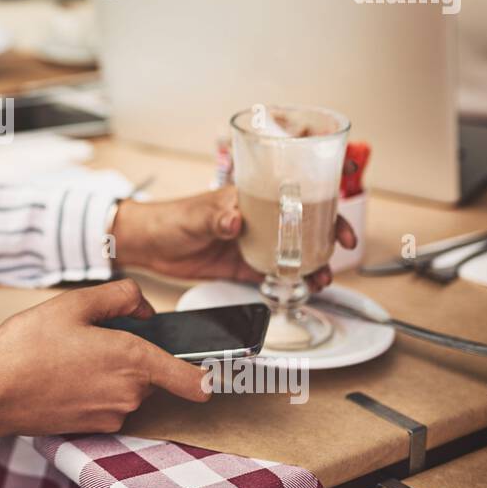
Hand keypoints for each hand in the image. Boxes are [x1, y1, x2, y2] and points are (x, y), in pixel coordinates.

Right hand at [0, 279, 210, 474]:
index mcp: (134, 359)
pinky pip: (105, 403)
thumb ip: (120, 297)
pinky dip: (91, 390)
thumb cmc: (28, 345)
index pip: (191, 378)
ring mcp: (111, 414)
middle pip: (150, 373)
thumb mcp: (75, 303)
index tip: (212, 375)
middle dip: (130, 356)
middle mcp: (130, 393)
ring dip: (109, 373)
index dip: (205, 376)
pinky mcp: (92, 428)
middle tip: (91, 338)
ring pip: (126, 388)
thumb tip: (142, 307)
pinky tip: (61, 376)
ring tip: (68, 357)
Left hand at [111, 186, 357, 291]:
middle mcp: (257, 219)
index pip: (294, 197)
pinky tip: (299, 289)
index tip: (339, 224)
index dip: (322, 207)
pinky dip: (288, 282)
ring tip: (320, 280)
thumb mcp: (195, 216)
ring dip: (310, 266)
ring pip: (291, 253)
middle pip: (301, 227)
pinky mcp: (241, 266)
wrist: (147, 244)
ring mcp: (251, 243)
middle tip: (339, 255)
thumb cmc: (170, 218)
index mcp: (249, 198)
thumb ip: (216, 218)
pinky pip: (271, 274)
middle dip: (326, 239)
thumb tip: (234, 220)